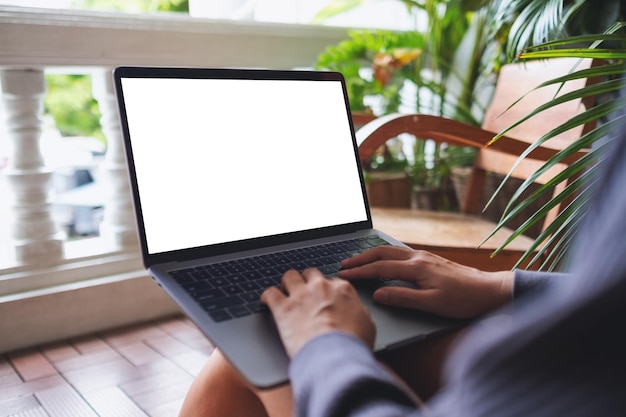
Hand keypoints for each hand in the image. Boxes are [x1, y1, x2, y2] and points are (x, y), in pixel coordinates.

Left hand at [261, 268, 375, 357]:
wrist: (335, 355)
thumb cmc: (352, 344)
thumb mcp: (368, 326)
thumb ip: (360, 313)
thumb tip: (358, 313)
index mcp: (342, 290)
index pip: (332, 281)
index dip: (326, 290)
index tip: (324, 298)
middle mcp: (321, 287)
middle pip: (310, 273)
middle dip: (306, 281)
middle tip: (304, 293)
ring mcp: (301, 295)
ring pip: (289, 276)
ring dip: (286, 283)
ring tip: (285, 293)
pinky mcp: (283, 308)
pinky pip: (269, 293)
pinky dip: (266, 297)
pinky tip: (266, 302)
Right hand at [338, 246, 513, 318]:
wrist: (489, 290)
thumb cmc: (463, 300)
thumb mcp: (432, 305)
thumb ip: (403, 298)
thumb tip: (378, 294)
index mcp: (417, 268)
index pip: (380, 268)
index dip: (360, 272)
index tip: (343, 276)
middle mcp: (418, 257)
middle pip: (381, 253)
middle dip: (360, 258)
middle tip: (342, 265)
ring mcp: (424, 256)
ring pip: (390, 250)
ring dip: (371, 254)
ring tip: (356, 261)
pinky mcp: (429, 259)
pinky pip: (399, 252)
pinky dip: (383, 254)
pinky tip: (381, 259)